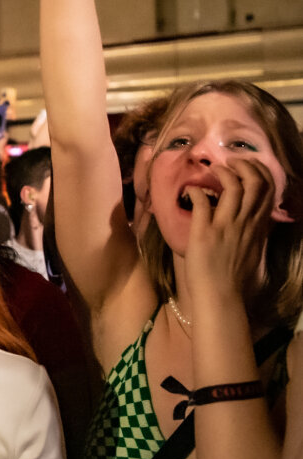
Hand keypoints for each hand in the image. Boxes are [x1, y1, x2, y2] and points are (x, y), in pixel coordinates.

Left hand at [181, 159, 276, 306]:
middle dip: (244, 165)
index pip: (269, 190)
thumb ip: (253, 230)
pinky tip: (189, 192)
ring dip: (222, 173)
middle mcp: (245, 222)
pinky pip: (202, 202)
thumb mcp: (253, 249)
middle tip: (229, 163)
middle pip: (256, 182)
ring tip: (211, 171)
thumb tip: (249, 217)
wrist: (220, 295)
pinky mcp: (205, 232)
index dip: (260, 172)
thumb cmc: (233, 275)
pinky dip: (195, 191)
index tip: (247, 167)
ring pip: (233, 187)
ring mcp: (226, 226)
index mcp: (258, 226)